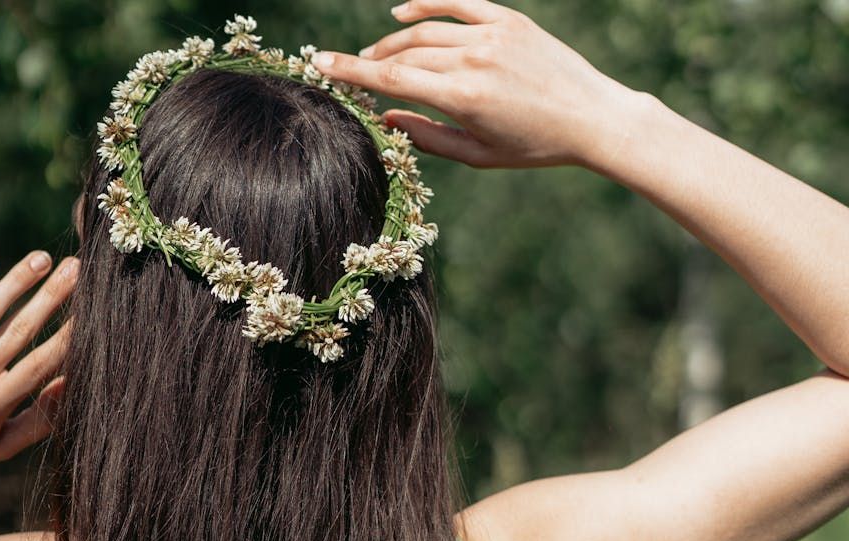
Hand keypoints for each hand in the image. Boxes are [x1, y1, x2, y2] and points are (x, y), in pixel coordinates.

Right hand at [312, 0, 649, 168]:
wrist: (592, 118)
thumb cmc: (534, 146)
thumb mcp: (477, 155)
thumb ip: (426, 137)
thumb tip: (385, 118)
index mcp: (462, 96)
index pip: (392, 78)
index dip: (351, 71)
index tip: (319, 64)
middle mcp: (474, 59)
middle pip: (403, 54)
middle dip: (369, 61)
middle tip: (350, 72)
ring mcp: (493, 35)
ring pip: (425, 30)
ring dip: (393, 41)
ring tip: (377, 55)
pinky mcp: (510, 21)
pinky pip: (458, 4)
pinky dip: (426, 6)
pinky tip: (402, 14)